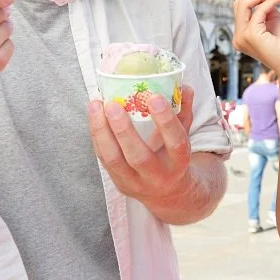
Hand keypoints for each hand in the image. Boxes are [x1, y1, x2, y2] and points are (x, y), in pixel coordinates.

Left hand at [88, 84, 194, 199]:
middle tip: (113, 104)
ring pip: (114, 160)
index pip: (175, 143)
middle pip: (139, 157)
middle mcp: (157, 176)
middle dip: (124, 130)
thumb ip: (184, 110)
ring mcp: (135, 182)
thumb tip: (185, 86)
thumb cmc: (174, 156)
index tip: (154, 97)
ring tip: (96, 105)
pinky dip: (97, 135)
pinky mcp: (118, 182)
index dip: (166, 121)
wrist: (168, 194)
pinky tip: (94, 114)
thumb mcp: (184, 134)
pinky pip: (104, 158)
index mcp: (179, 162)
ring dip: (102, 131)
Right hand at [233, 0, 279, 75]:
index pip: (239, 7)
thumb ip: (265, 7)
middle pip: (239, 3)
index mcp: (242, 34)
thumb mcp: (273, 20)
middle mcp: (238, 36)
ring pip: (245, 4)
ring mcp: (242, 36)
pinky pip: (259, 10)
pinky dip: (271, 1)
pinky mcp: (251, 35)